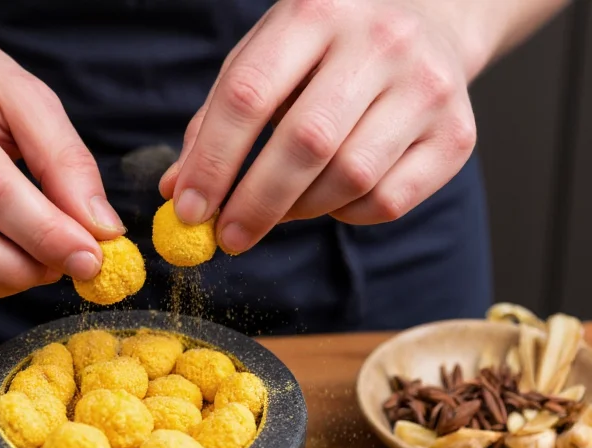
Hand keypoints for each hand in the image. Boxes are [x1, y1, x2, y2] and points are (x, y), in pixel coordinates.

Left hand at [160, 0, 479, 253]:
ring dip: (299, 210)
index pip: (250, 94)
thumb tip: (177, 191)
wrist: (431, 21)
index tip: (189, 210)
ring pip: (350, 177)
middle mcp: (380, 43)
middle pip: (305, 142)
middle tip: (227, 238)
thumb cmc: (327, 47)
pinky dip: (346, 213)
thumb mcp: (267, 57)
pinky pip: (389, 200)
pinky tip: (331, 198)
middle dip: (255, 202)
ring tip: (276, 210)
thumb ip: (218, 119)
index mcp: (316, 12)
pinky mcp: (457, 134)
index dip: (214, 161)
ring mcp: (427, 87)